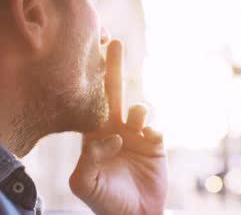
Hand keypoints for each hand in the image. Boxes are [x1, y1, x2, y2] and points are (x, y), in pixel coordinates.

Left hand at [69, 40, 167, 214]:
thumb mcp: (84, 182)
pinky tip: (148, 141)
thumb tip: (111, 136)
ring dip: (138, 113)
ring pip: (138, 109)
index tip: (87, 55)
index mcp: (93, 136)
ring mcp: (135, 136)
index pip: (89, 103)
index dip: (89, 81)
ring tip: (136, 125)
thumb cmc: (104, 202)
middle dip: (113, 68)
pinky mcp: (155, 145)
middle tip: (113, 42)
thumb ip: (89, 157)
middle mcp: (114, 130)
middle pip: (113, 93)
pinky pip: (156, 128)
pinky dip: (153, 131)